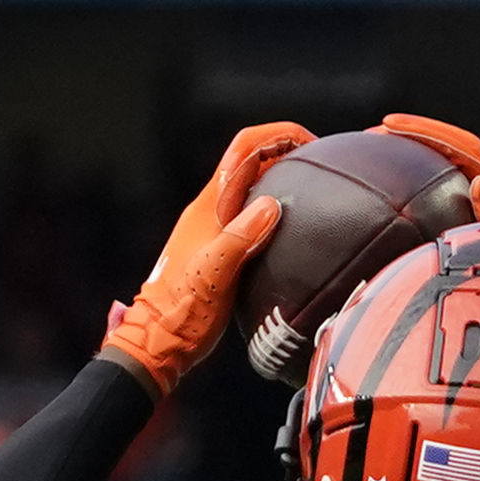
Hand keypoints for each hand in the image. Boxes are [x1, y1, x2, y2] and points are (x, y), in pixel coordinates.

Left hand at [106, 123, 308, 390]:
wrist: (157, 346)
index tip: (310, 143)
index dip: (277, 135)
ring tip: (315, 192)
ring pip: (252, 190)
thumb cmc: (181, 313)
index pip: (243, 149)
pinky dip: (273, 213)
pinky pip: (250, 219)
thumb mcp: (216, 273)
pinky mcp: (220, 253)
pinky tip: (293, 231)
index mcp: (208, 207)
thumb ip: (242, 237)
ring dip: (281, 181)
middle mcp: (211, 212)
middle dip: (286, 153)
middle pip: (250, 163)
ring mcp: (214, 231)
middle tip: (322, 166)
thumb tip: (272, 205)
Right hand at [375, 111, 479, 225]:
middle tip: (376, 133)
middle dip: (416, 137)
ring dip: (414, 159)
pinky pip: (444, 197)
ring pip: (448, 173)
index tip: (391, 126)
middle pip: (456, 153)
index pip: (468, 149)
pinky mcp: (474, 232)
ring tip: (378, 153)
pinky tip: (391, 194)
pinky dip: (417, 187)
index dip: (431, 132)